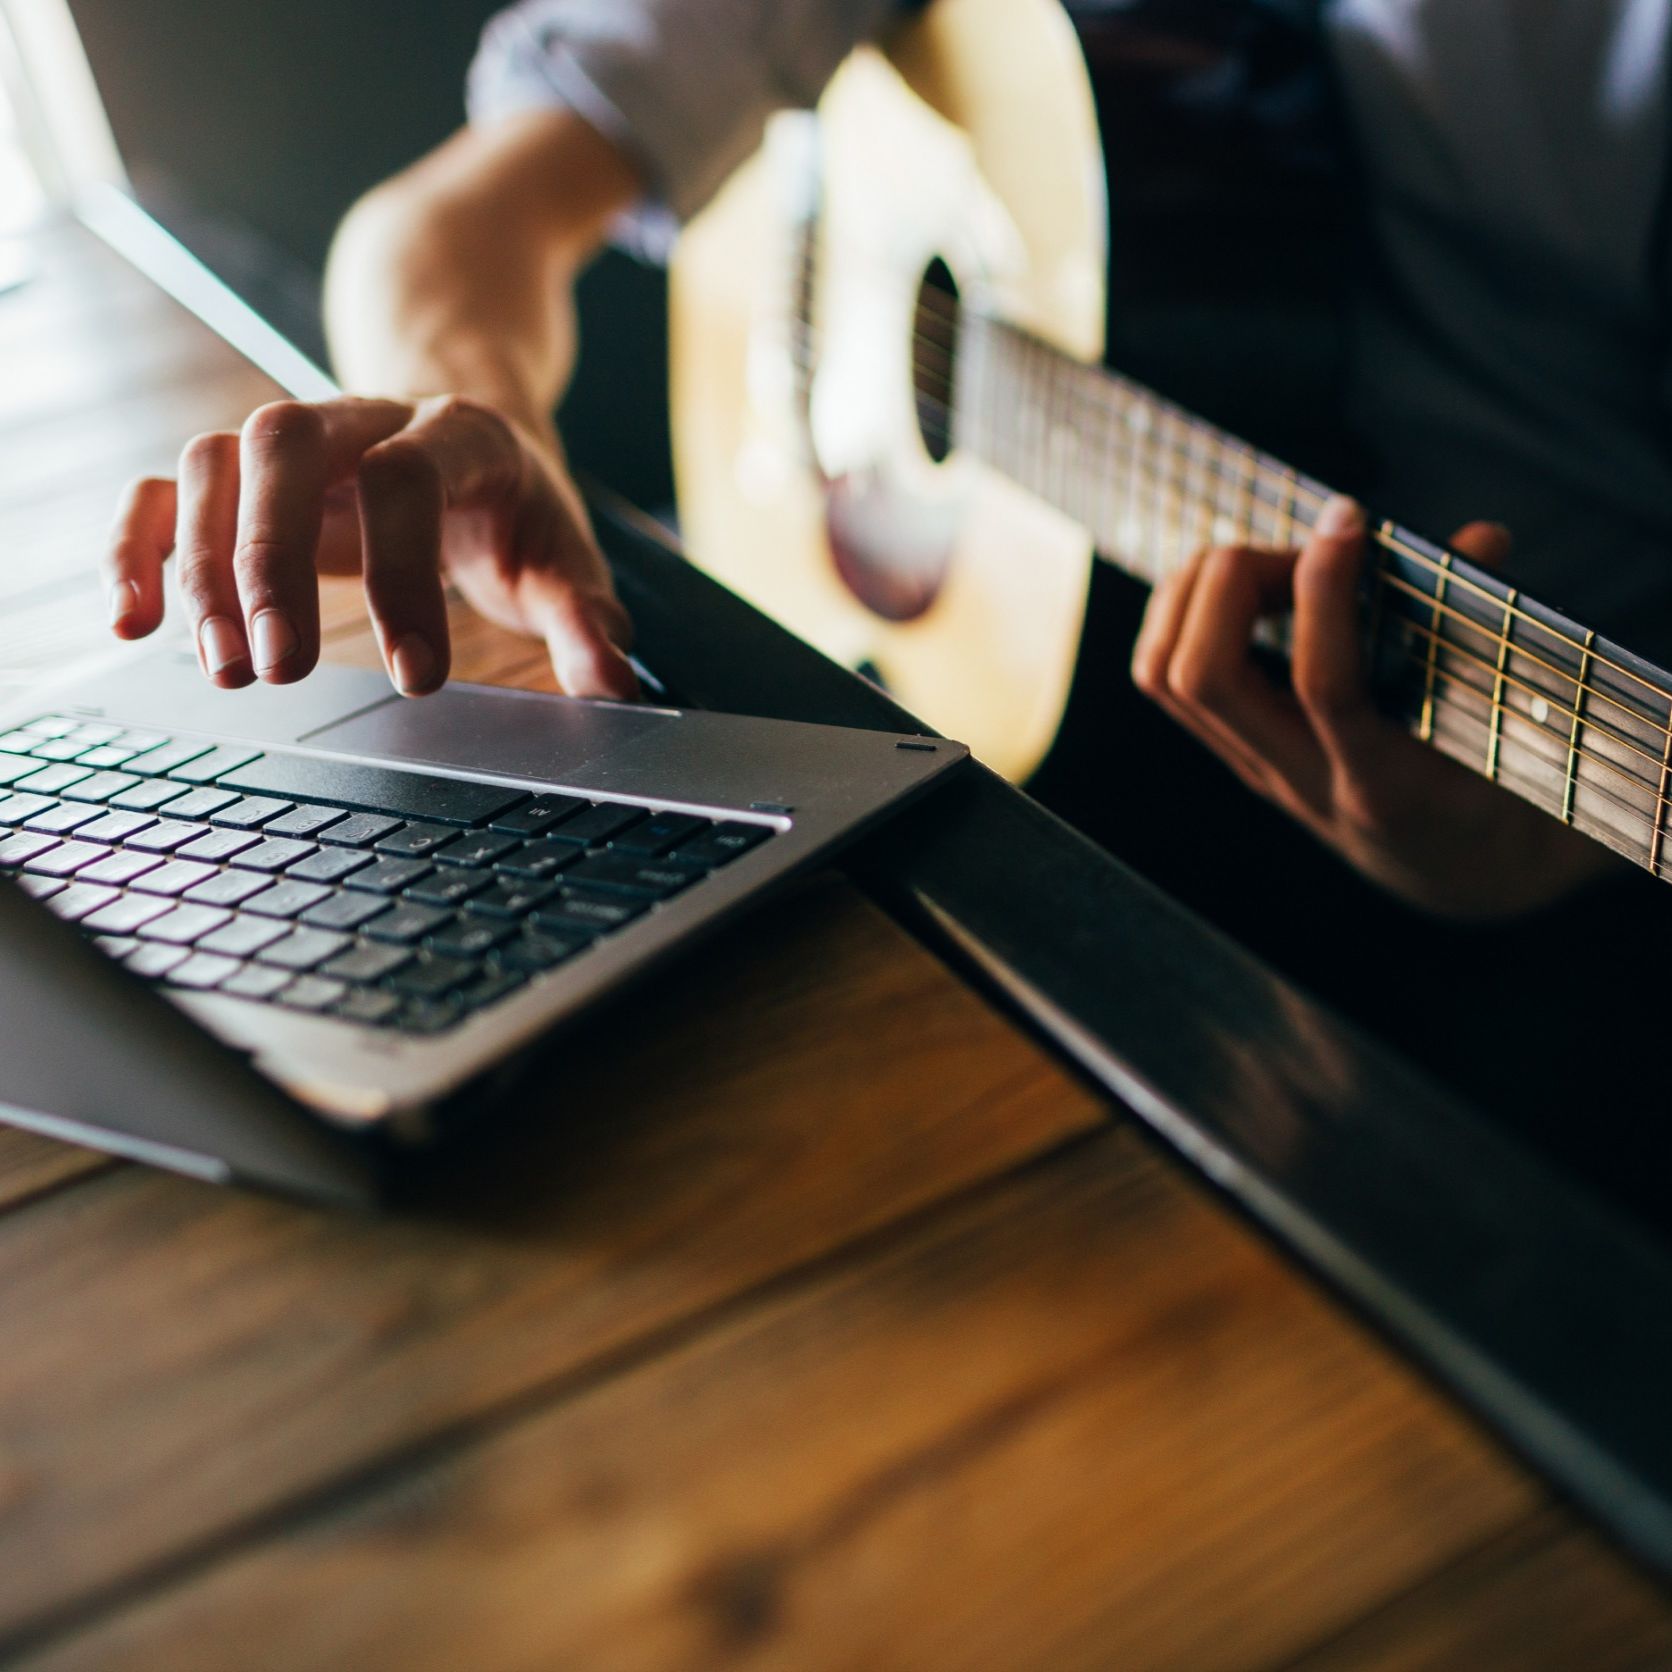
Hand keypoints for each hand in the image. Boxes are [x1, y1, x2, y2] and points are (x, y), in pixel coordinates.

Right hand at [103, 394, 637, 700]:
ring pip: (217, 459)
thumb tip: (614, 686)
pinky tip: (131, 621)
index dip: (406, 575)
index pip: (412, 476)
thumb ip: (586, 620)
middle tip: (284, 670)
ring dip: (206, 563)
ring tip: (227, 667)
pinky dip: (138, 545)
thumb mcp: (563, 557)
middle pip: (287, 445)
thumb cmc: (514, 507)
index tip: (421, 682)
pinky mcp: (244, 474)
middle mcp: (364, 418)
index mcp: (458, 434)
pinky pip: (168, 487)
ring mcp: (295, 439)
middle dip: (275, 559)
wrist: (464, 420)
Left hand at [1131, 495, 1620, 917]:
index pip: (1325, 688)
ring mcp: (1257, 771)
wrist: (1459, 871)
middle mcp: (1302, 782)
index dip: (1325, 594)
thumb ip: (1491, 633)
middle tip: (1301, 547)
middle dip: (1235, 582)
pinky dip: (1180, 616)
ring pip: (1168, 678)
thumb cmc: (1498, 786)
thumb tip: (1485, 538)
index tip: (1351, 521)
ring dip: (1195, 594)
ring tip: (1266, 560)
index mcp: (1386, 783)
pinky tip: (1236, 586)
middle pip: (1207, 678)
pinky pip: (1166, 682)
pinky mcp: (1236, 756)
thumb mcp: (1513, 724)